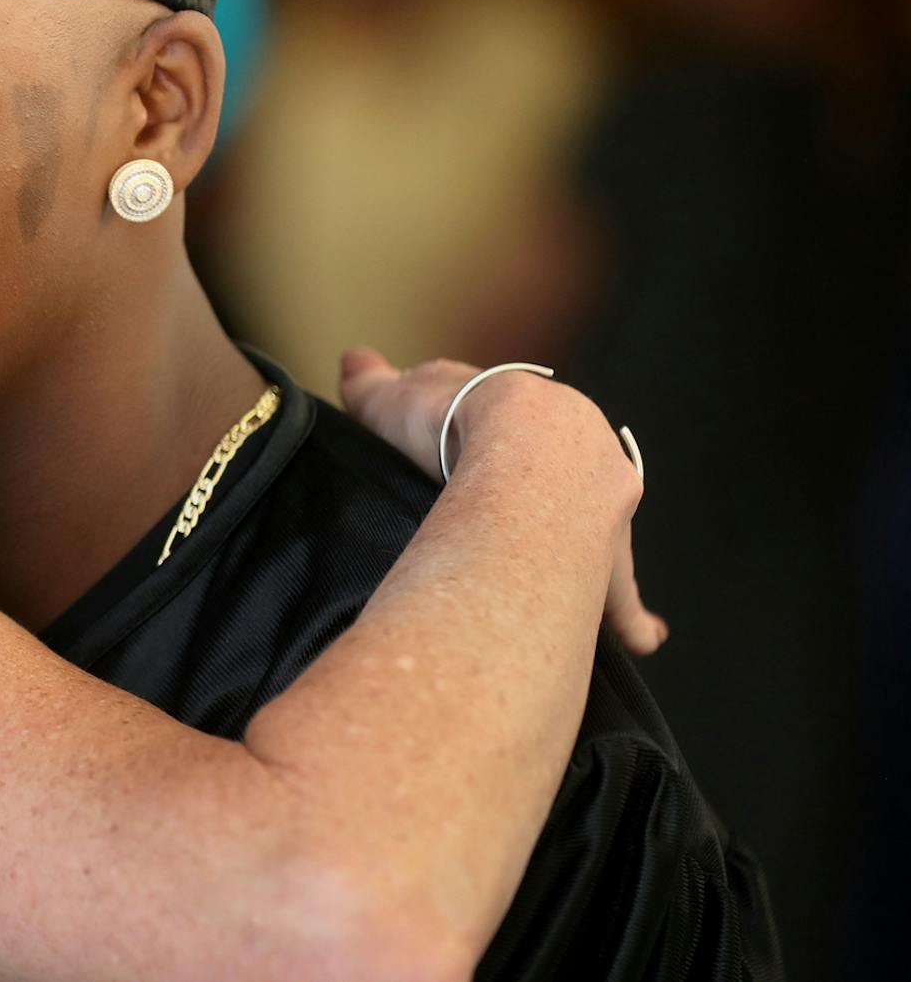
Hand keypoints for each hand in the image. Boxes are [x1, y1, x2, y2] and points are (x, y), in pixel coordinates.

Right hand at [337, 347, 666, 657]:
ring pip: (601, 532)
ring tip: (583, 586)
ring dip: (592, 551)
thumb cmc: (451, 420)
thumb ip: (372, 384)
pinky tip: (645, 639)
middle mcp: (577, 451)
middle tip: (530, 521)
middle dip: (552, 497)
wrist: (518, 438)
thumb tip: (354, 359)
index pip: (516, 425)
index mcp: (525, 410)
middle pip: (566, 479)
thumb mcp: (395, 401)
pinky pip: (623, 596)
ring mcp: (603, 505)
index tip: (487, 455)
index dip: (498, 443)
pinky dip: (631, 618)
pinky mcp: (611, 560)